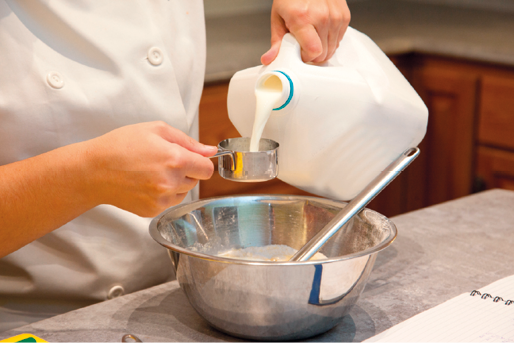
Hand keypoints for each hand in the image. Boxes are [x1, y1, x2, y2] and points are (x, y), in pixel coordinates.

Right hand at [85, 121, 216, 216]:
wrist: (94, 170)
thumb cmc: (121, 146)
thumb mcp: (156, 130)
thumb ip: (188, 141)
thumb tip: (210, 151)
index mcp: (176, 160)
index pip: (207, 169)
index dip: (201, 162)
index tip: (192, 159)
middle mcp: (171, 183)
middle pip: (195, 180)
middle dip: (186, 171)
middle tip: (163, 161)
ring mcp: (161, 199)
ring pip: (183, 192)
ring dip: (175, 183)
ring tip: (152, 172)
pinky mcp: (152, 210)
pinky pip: (169, 202)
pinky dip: (163, 194)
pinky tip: (146, 183)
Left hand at [261, 0, 350, 64]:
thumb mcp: (278, 17)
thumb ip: (276, 42)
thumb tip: (268, 59)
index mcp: (302, 18)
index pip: (313, 51)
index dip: (306, 57)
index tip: (300, 53)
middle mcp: (322, 16)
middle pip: (323, 53)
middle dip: (313, 54)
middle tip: (304, 43)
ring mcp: (335, 16)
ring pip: (333, 48)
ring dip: (323, 47)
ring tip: (312, 35)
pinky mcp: (344, 16)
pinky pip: (339, 39)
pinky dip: (330, 39)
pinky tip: (321, 30)